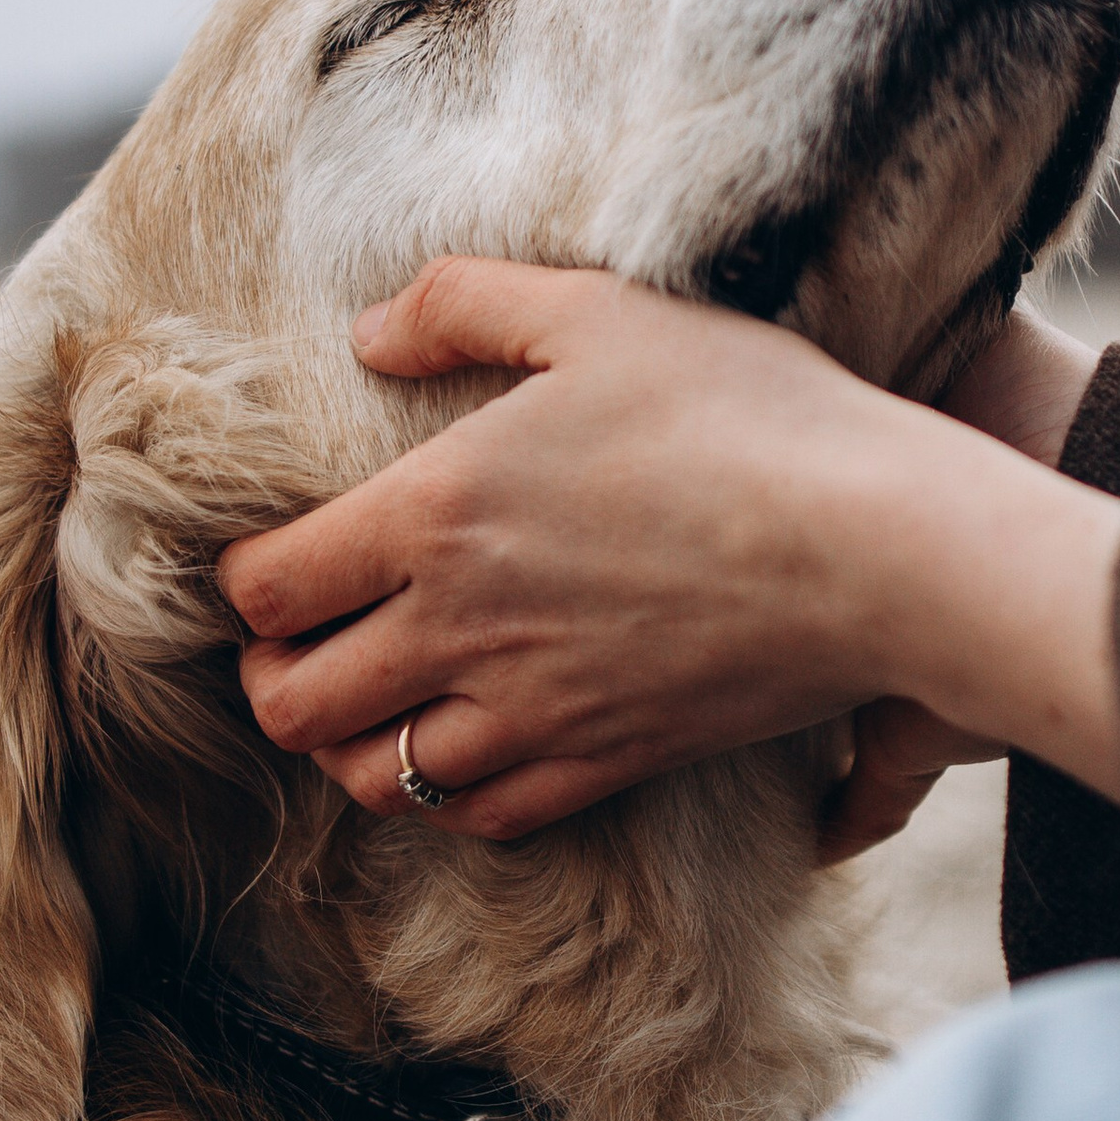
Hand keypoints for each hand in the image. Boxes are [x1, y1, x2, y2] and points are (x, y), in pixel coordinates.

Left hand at [219, 263, 1119, 842]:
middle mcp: (460, 631)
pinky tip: (466, 749)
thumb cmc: (743, 412)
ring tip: (371, 701)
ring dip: (350, 747)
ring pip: (376, 780)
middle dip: (271, 678)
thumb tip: (367, 331)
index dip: (242, 583)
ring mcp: (532, 713)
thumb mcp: (598, 310)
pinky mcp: (606, 763)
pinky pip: (484, 816)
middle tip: (298, 641)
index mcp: (433, 516)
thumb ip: (462, 304)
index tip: (271, 561)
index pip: (268, 588)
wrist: (877, 547)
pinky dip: (449, 796)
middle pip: (294, 707)